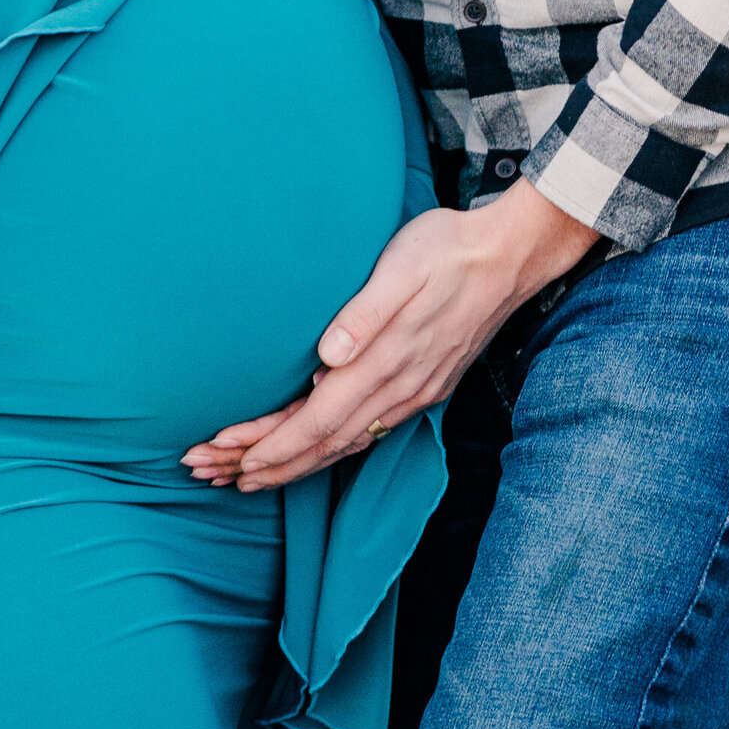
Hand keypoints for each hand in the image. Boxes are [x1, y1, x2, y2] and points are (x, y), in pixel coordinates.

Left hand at [182, 179, 598, 491]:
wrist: (510, 256)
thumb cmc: (448, 250)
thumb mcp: (403, 265)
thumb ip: (364, 313)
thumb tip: (326, 357)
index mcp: (388, 360)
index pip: (318, 420)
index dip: (271, 444)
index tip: (229, 459)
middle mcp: (401, 389)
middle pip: (326, 444)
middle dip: (271, 465)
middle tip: (218, 478)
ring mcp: (415, 393)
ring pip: (346, 445)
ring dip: (297, 464)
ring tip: (252, 477)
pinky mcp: (423, 388)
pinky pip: (368, 434)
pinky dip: (330, 451)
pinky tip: (313, 453)